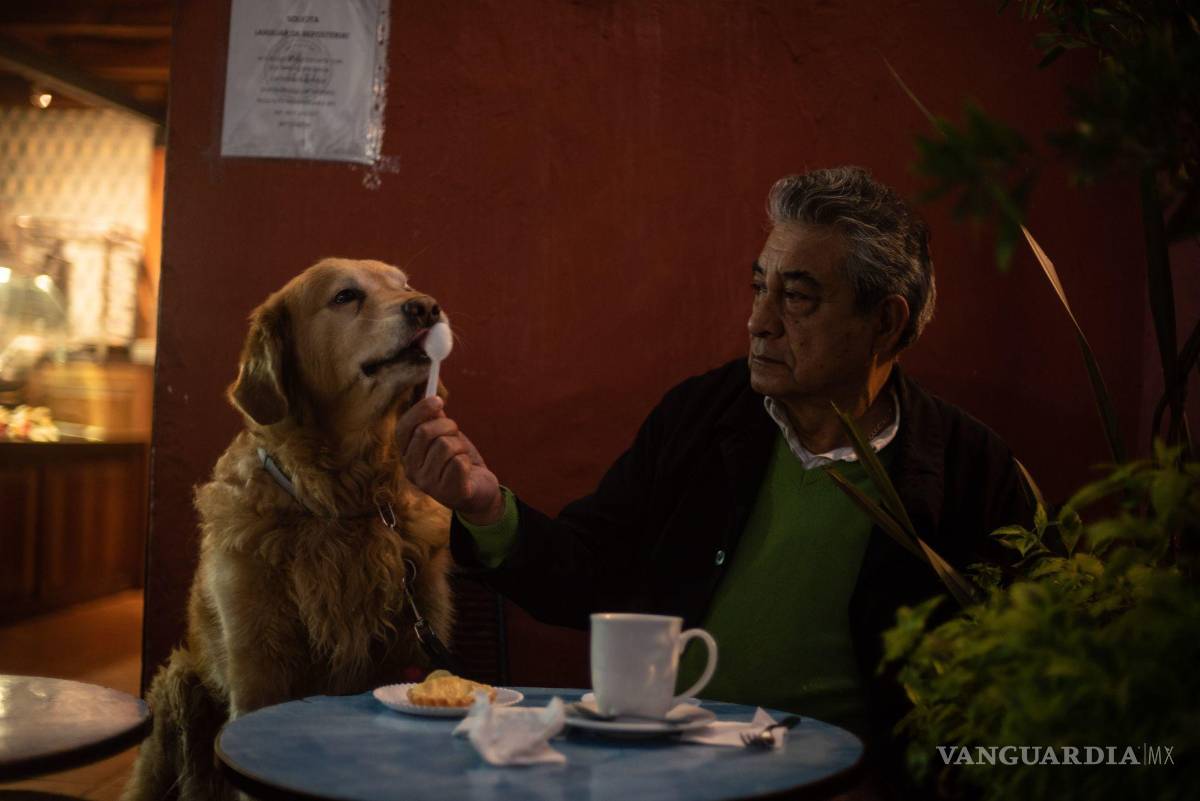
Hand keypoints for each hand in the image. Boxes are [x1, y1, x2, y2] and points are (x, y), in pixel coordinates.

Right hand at [395, 397, 503, 524]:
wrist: (480, 491)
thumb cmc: (459, 461)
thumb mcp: (445, 437)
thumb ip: (435, 420)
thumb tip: (431, 399)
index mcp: (407, 455)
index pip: (403, 429)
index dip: (419, 411)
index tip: (438, 400)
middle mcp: (412, 471)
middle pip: (425, 433)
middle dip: (447, 426)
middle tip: (455, 433)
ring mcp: (428, 484)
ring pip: (445, 446)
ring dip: (460, 446)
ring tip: (461, 456)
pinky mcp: (448, 493)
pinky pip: (459, 462)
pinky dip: (467, 460)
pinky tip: (466, 470)